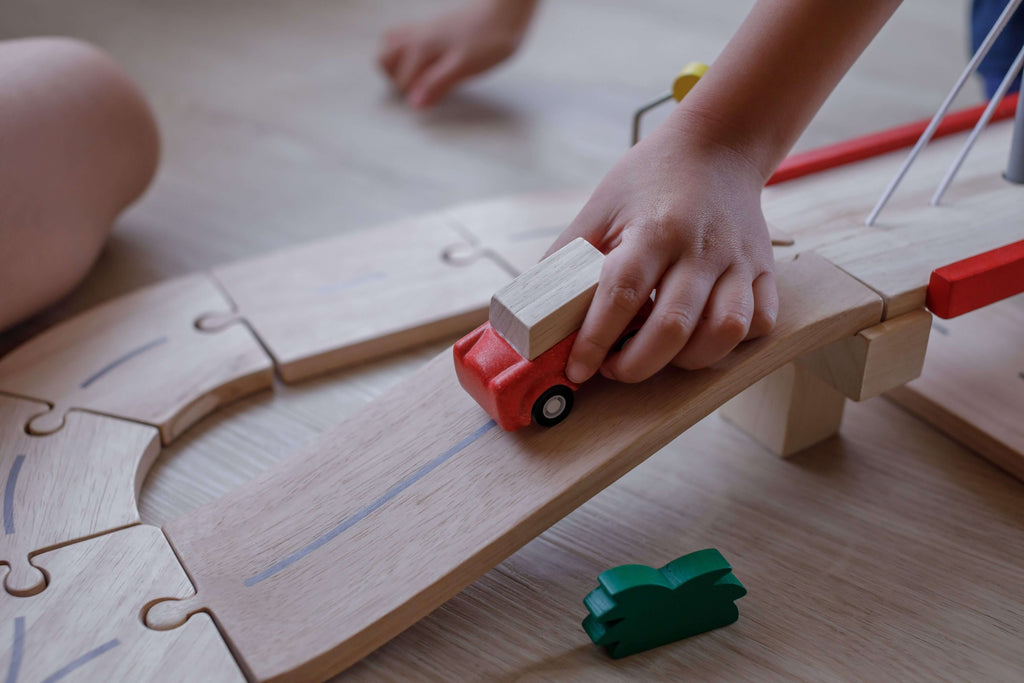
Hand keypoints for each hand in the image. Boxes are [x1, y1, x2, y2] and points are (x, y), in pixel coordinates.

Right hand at [378, 0, 535, 108]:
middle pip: (384, 59)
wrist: (508, 7)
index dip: (415, 96)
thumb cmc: (491, 37)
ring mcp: (425, 28)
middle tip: (422, 88)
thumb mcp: (464, 66)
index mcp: (422, 48)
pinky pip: (408, 36)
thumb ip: (437, 84)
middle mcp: (417, 36)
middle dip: (396, 78)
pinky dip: (410, 50)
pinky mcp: (436, 26)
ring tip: (421, 76)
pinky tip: (430, 60)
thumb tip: (414, 103)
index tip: (435, 97)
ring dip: (399, 63)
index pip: (401, 81)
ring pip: (392, 44)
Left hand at [549, 112, 777, 383]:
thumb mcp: (600, 207)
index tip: (576, 368)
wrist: (717, 145)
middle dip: (636, 364)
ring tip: (657, 355)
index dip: (595, 340)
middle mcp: (700, 248)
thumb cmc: (650, 178)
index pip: (622, 295)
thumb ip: (568, 257)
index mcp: (654, 229)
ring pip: (724, 332)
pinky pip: (758, 322)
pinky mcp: (764, 270)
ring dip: (686, 360)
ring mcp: (738, 261)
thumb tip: (534, 309)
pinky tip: (700, 337)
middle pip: (674, 326)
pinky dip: (730, 343)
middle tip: (612, 368)